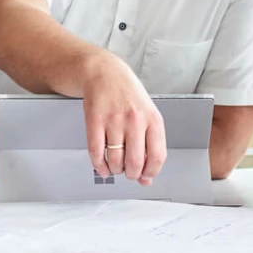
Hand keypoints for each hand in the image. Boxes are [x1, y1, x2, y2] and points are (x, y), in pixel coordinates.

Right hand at [81, 53, 165, 184]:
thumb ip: (149, 146)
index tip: (145, 175)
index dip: (151, 172)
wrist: (104, 73)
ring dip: (115, 170)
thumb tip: (146, 179)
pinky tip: (102, 166)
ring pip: (115, 160)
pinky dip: (99, 166)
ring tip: (115, 166)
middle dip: (131, 175)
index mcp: (153, 119)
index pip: (157, 156)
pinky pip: (96, 153)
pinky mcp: (94, 121)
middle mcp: (135, 120)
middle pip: (135, 163)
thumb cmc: (128, 95)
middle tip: (128, 173)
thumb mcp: (147, 116)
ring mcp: (114, 120)